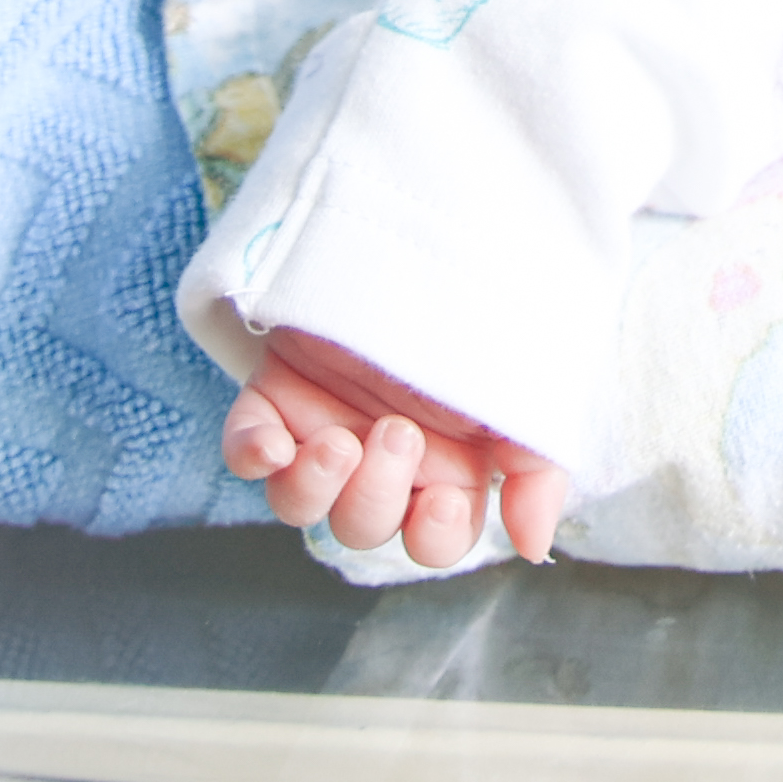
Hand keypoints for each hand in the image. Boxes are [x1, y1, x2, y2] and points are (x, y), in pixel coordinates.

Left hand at [222, 328, 572, 568]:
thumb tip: (533, 546)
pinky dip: (253, 454)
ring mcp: (324, 429)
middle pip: (363, 525)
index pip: (433, 540)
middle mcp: (380, 462)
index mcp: (445, 468)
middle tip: (393, 432)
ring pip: (300, 503)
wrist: (436, 235)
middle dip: (376, 493)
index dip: (432, 536)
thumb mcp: (526, 391)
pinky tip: (271, 446)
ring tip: (335, 442)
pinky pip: (246, 450)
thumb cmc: (488, 315)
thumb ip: (536, 472)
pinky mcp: (276, 397)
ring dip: (314, 487)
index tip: (439, 500)